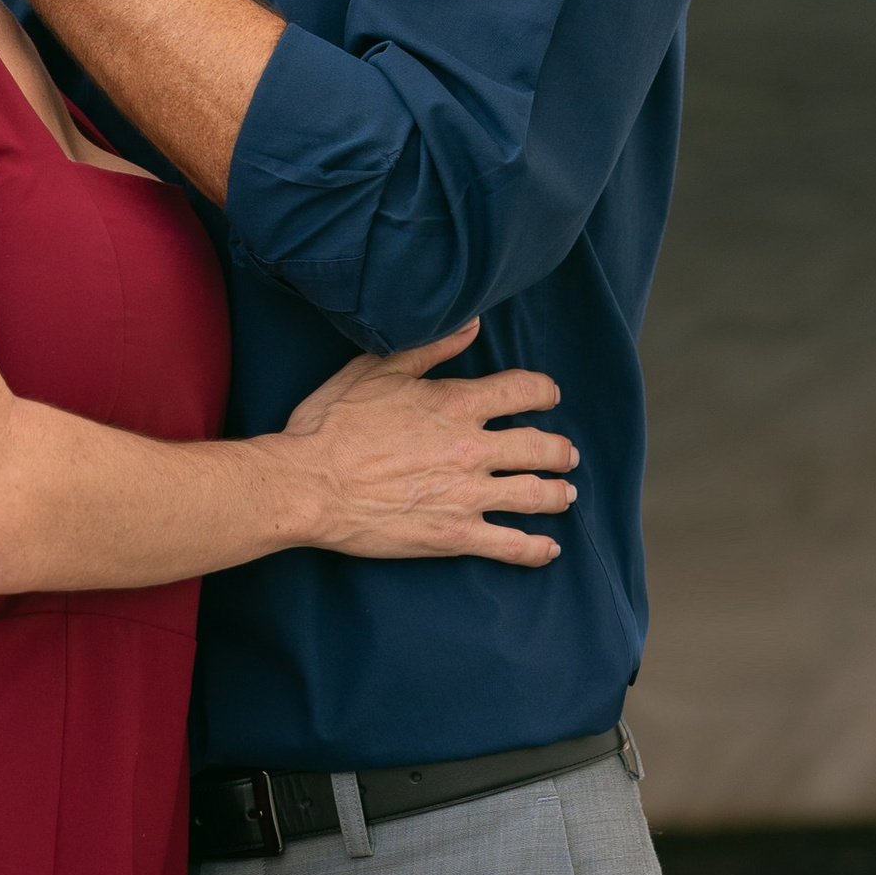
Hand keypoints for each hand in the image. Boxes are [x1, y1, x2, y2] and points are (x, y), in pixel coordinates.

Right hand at [282, 321, 578, 564]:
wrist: (308, 484)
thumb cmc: (332, 424)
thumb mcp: (376, 370)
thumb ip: (430, 348)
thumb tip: (471, 325)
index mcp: (455, 404)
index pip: (522, 391)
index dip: (544, 391)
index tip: (550, 395)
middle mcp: (472, 449)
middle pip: (539, 447)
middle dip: (560, 450)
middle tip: (567, 454)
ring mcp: (467, 495)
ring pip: (534, 495)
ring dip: (557, 494)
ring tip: (566, 495)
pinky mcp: (455, 535)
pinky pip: (510, 546)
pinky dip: (536, 549)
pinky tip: (549, 549)